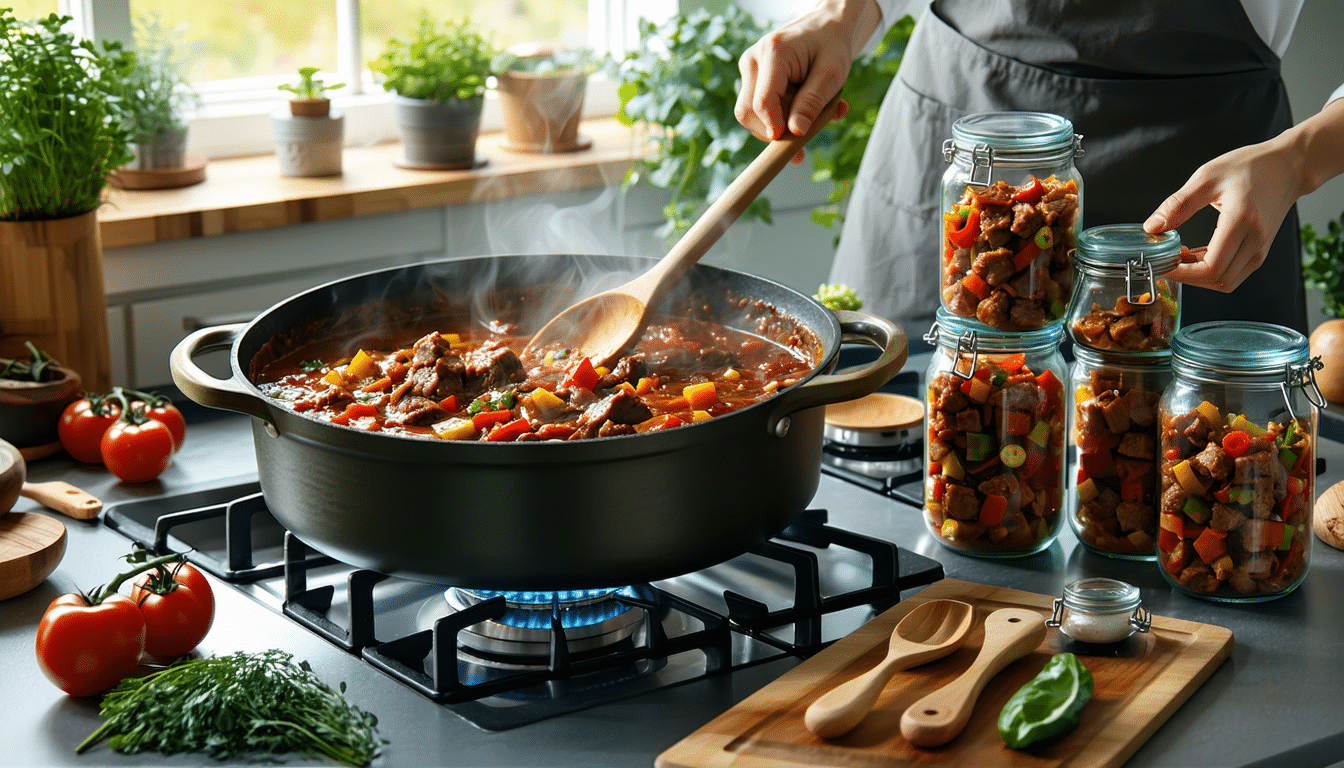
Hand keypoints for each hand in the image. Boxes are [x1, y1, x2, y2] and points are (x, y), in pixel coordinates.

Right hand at [735, 1, 874, 161]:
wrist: (826, 28)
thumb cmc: (831, 47)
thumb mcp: (831, 74)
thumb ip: (812, 102)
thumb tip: (794, 132)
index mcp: (773, 52)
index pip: (762, 102)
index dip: (773, 128)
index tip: (789, 144)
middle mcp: (753, 60)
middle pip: (747, 111)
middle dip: (773, 131)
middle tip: (804, 138)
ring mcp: (749, 69)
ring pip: (749, 114)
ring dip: (777, 125)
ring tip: (808, 119)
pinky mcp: (752, 78)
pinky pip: (757, 109)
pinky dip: (777, 119)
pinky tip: (800, 116)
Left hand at [1144, 137, 1304, 292]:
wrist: (1288, 166)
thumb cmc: (1250, 166)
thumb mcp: (1206, 178)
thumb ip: (1178, 205)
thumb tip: (1152, 228)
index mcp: (1242, 222)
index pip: (1210, 268)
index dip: (1182, 273)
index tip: (1162, 263)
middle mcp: (1255, 240)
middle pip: (1217, 280)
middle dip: (1187, 276)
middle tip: (1167, 259)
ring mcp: (1261, 249)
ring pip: (1226, 281)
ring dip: (1199, 276)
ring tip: (1181, 256)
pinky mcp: (1260, 250)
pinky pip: (1234, 273)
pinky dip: (1212, 271)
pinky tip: (1197, 254)